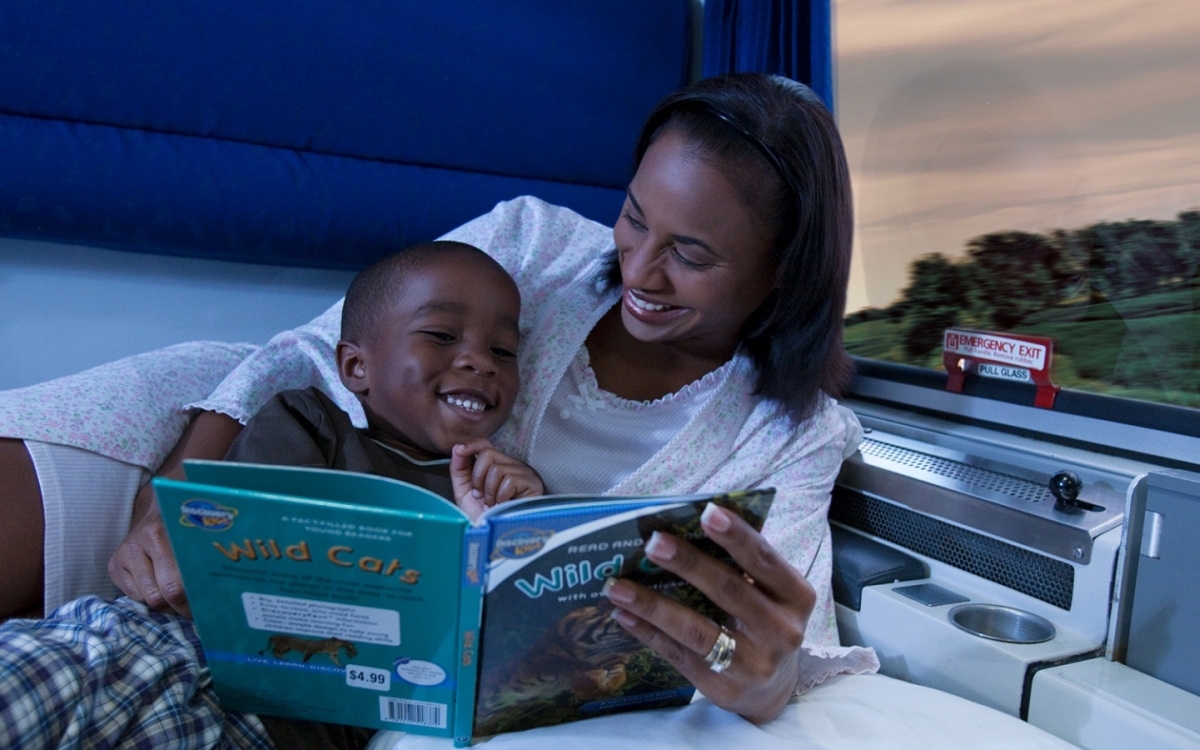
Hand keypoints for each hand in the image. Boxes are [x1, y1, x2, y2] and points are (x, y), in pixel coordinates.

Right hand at [107, 409, 242, 618]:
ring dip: (168, 604)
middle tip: (203, 612)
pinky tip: (162, 586)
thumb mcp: (217, 520)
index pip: (179, 585)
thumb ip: (232, 535)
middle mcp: (143, 540)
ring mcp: (126, 552)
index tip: (215, 610)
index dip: (198, 603)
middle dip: (185, 608)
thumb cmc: (200, 514)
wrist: (163, 497)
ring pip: (148, 600)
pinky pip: (133, 596)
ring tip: (185, 598)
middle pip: (164, 597)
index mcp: (167, 530)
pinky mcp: (114, 564)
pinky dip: (149, 597)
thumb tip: (268, 547)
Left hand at [449, 439, 543, 520]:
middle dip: (477, 477)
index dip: (472, 445)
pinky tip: (504, 505)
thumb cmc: (484, 518)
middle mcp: (512, 465)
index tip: (459, 451)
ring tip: (493, 505)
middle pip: (488, 453)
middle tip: (479, 496)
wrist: (498, 538)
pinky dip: (501, 496)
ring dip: (489, 491)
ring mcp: (524, 473)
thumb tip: (457, 448)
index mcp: (498, 465)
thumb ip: (459, 471)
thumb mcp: (465, 493)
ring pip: (497, 469)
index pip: (486, 445)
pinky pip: (508, 480)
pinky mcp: (533, 483)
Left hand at [602, 503, 815, 724]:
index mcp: (796, 596)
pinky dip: (648, 632)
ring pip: (697, 629)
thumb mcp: (768, 593)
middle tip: (652, 543)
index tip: (707, 511)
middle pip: (727, 590)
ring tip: (617, 586)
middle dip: (687, 563)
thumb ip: (740, 565)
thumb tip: (682, 530)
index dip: (736, 535)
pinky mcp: (725, 688)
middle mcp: (781, 631)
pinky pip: (679, 654)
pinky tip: (623, 614)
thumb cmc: (762, 620)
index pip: (764, 559)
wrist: (772, 688)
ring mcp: (754, 664)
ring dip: (653, 605)